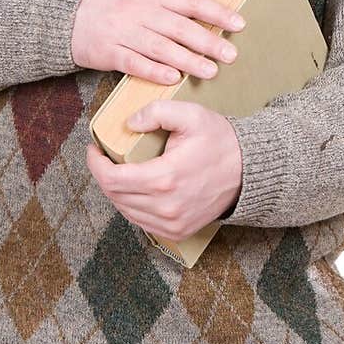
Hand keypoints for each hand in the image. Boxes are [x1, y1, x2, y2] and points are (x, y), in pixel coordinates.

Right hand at [71, 0, 244, 85]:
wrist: (65, 12)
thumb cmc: (110, 3)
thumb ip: (168, 4)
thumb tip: (205, 16)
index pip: (190, 1)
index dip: (216, 12)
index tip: (239, 23)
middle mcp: (140, 11)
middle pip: (180, 27)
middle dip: (208, 41)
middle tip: (230, 54)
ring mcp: (123, 31)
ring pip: (161, 47)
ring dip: (187, 60)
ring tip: (210, 71)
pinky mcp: (108, 52)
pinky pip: (134, 63)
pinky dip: (154, 71)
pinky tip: (173, 80)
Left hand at [86, 99, 242, 242]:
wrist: (248, 171)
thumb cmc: (220, 141)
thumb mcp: (191, 114)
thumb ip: (157, 112)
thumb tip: (129, 124)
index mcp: (164, 179)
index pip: (111, 179)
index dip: (95, 163)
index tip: (94, 149)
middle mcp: (166, 207)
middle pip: (114, 196)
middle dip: (103, 174)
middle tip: (104, 157)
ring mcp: (172, 223)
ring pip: (125, 210)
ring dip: (116, 190)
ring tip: (118, 170)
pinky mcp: (178, 231)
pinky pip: (141, 222)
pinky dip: (131, 205)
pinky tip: (134, 188)